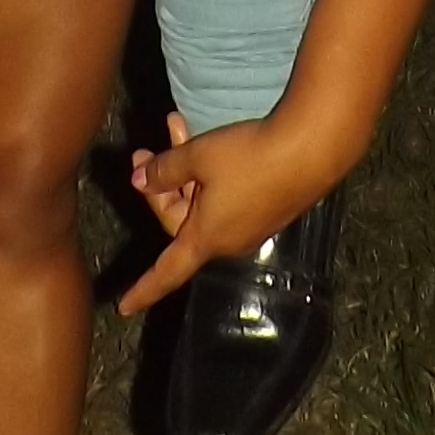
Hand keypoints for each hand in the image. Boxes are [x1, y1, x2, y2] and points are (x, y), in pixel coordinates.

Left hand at [117, 105, 340, 312]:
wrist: (312, 149)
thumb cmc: (249, 157)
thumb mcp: (199, 157)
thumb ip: (165, 170)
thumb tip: (141, 180)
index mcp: (206, 238)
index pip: (167, 271)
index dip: (143, 289)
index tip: (122, 307)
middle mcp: (229, 241)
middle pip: (181, 221)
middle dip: (160, 186)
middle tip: (143, 151)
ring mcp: (253, 226)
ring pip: (203, 204)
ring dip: (186, 171)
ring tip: (175, 126)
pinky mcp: (271, 208)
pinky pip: (228, 198)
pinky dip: (211, 174)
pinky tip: (210, 142)